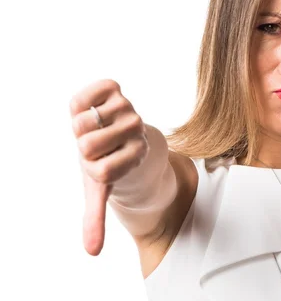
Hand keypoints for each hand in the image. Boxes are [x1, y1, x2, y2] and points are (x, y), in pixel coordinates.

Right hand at [70, 79, 148, 255]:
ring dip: (83, 127)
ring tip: (98, 127)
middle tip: (97, 144)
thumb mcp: (98, 188)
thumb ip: (95, 218)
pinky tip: (93, 108)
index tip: (103, 165)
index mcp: (132, 157)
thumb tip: (92, 253)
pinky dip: (83, 101)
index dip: (94, 170)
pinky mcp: (115, 89)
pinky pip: (88, 95)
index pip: (101, 173)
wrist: (117, 134)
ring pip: (85, 123)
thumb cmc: (104, 162)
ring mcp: (127, 109)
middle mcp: (134, 133)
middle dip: (83, 147)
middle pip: (87, 145)